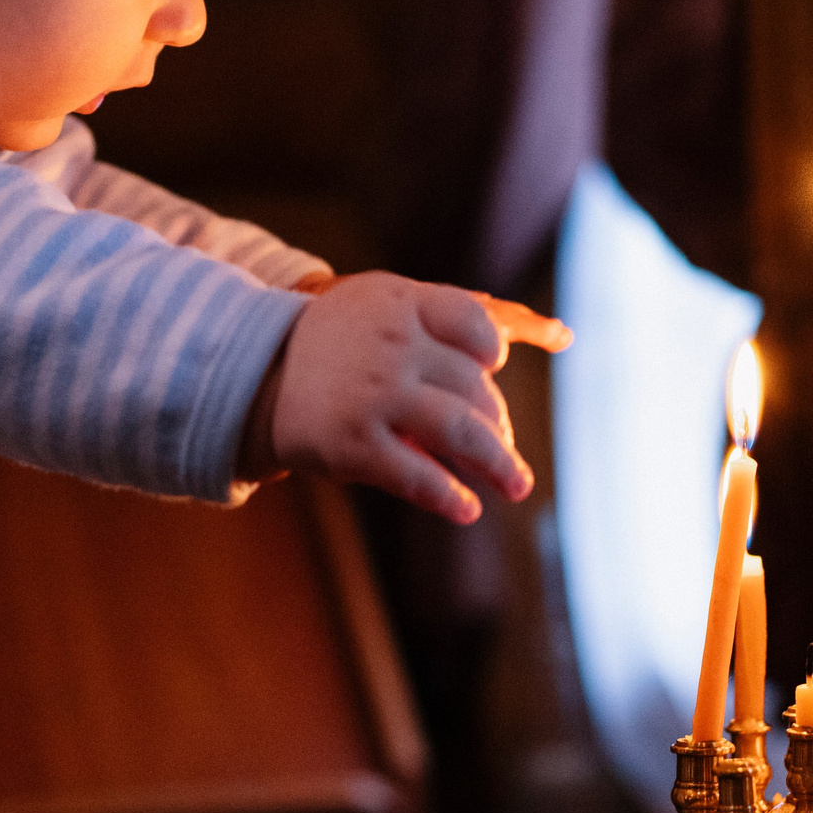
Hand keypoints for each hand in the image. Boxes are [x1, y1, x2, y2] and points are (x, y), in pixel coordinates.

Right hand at [249, 272, 569, 524]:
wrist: (253, 372)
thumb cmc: (341, 338)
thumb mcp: (390, 304)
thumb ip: (462, 314)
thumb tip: (560, 333)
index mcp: (404, 304)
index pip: (477, 326)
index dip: (491, 355)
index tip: (490, 372)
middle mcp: (394, 346)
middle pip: (474, 388)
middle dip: (497, 424)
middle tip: (503, 451)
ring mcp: (374, 396)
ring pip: (460, 431)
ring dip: (499, 465)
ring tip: (518, 487)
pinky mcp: (352, 445)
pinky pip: (417, 476)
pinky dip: (449, 496)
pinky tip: (467, 508)